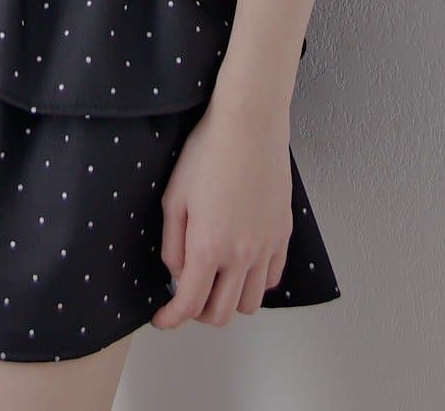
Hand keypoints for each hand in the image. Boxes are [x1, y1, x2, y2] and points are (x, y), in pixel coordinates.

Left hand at [151, 92, 293, 330]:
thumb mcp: (173, 197)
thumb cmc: (207, 152)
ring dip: (230, 300)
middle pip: (222, 314)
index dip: (171, 319)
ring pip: (251, 303)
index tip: (162, 319)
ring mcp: (266, 246)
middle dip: (199, 314)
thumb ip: (172, 243)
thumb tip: (177, 273)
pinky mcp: (282, 234)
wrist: (249, 124)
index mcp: (207, 246)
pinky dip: (255, 282)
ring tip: (216, 280)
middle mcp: (240, 254)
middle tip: (186, 298)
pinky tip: (241, 264)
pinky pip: (272, 278)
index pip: (189, 304)